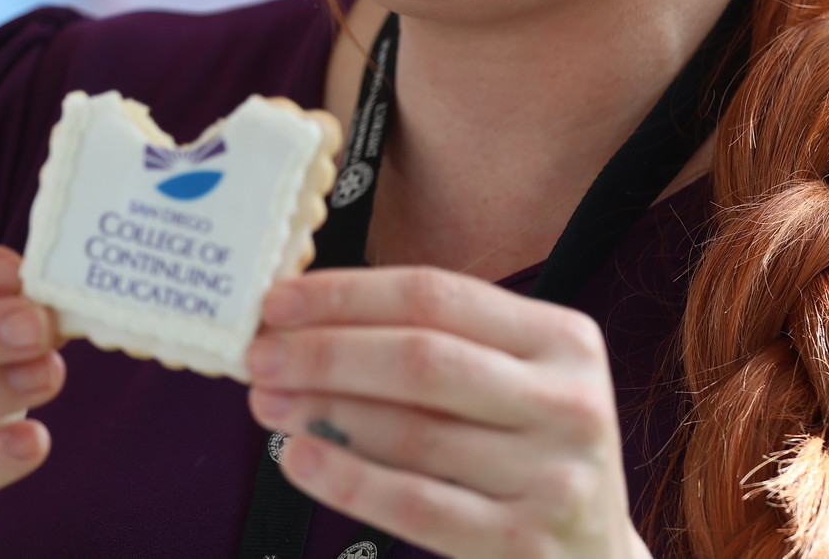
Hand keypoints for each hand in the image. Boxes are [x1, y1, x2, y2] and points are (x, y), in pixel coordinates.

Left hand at [245, 267, 649, 558]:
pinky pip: (416, 505)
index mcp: (564, 338)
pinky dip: (347, 480)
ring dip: (323, 412)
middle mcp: (569, 401)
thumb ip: (436, 344)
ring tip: (267, 402)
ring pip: (411, 430)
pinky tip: (300, 460)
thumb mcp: (514, 383)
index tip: (277, 301)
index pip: (435, 295)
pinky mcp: (526, 542)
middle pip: (419, 357)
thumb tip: (305, 319)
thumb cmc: (529, 456)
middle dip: (324, 352)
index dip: (347, 295)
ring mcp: (555, 476)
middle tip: (260, 355)